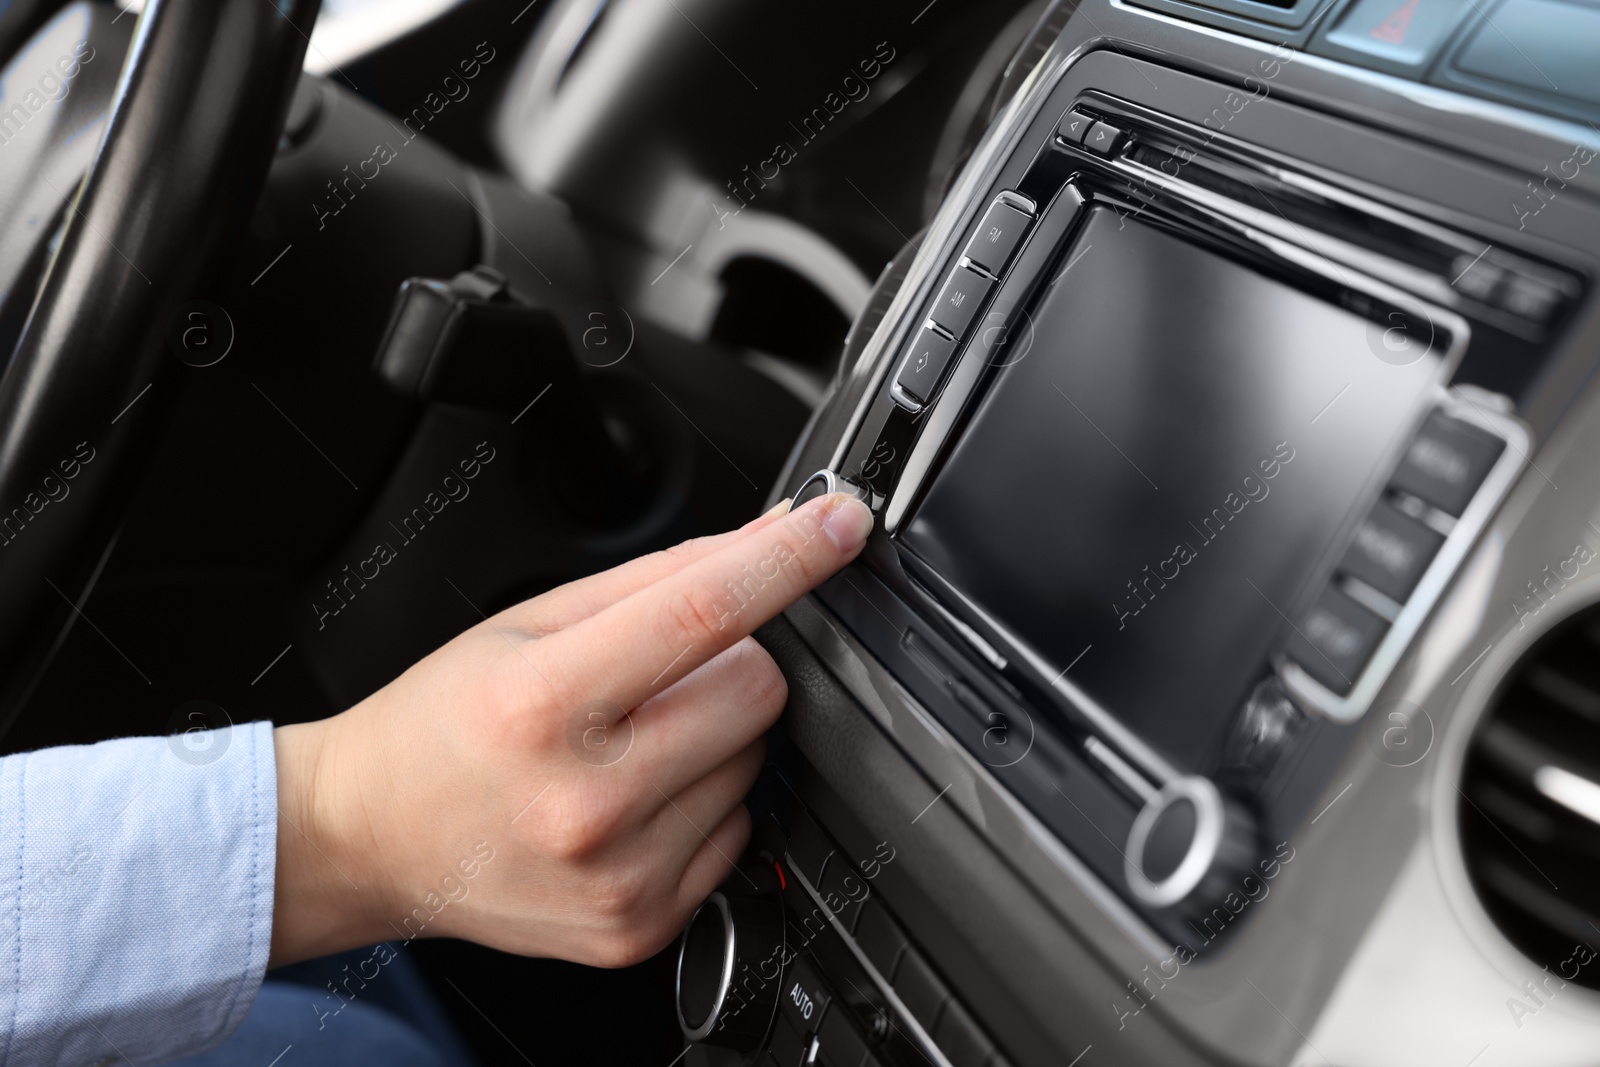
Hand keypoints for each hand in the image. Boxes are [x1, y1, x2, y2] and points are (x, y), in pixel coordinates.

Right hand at [269, 491, 872, 967]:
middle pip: (758, 691)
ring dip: (715, 735)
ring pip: (756, 761)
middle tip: (662, 674)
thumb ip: (656, 579)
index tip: (840, 523)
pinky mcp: (640, 924)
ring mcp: (619, 876)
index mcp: (543, 704)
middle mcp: (586, 801)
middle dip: (731, 662)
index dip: (790, 558)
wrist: (365, 839)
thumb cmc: (441, 725)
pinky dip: (703, 801)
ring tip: (629, 744)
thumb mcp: (528, 623)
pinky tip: (633, 800)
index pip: (704, 614)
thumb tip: (764, 540)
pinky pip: (737, 829)